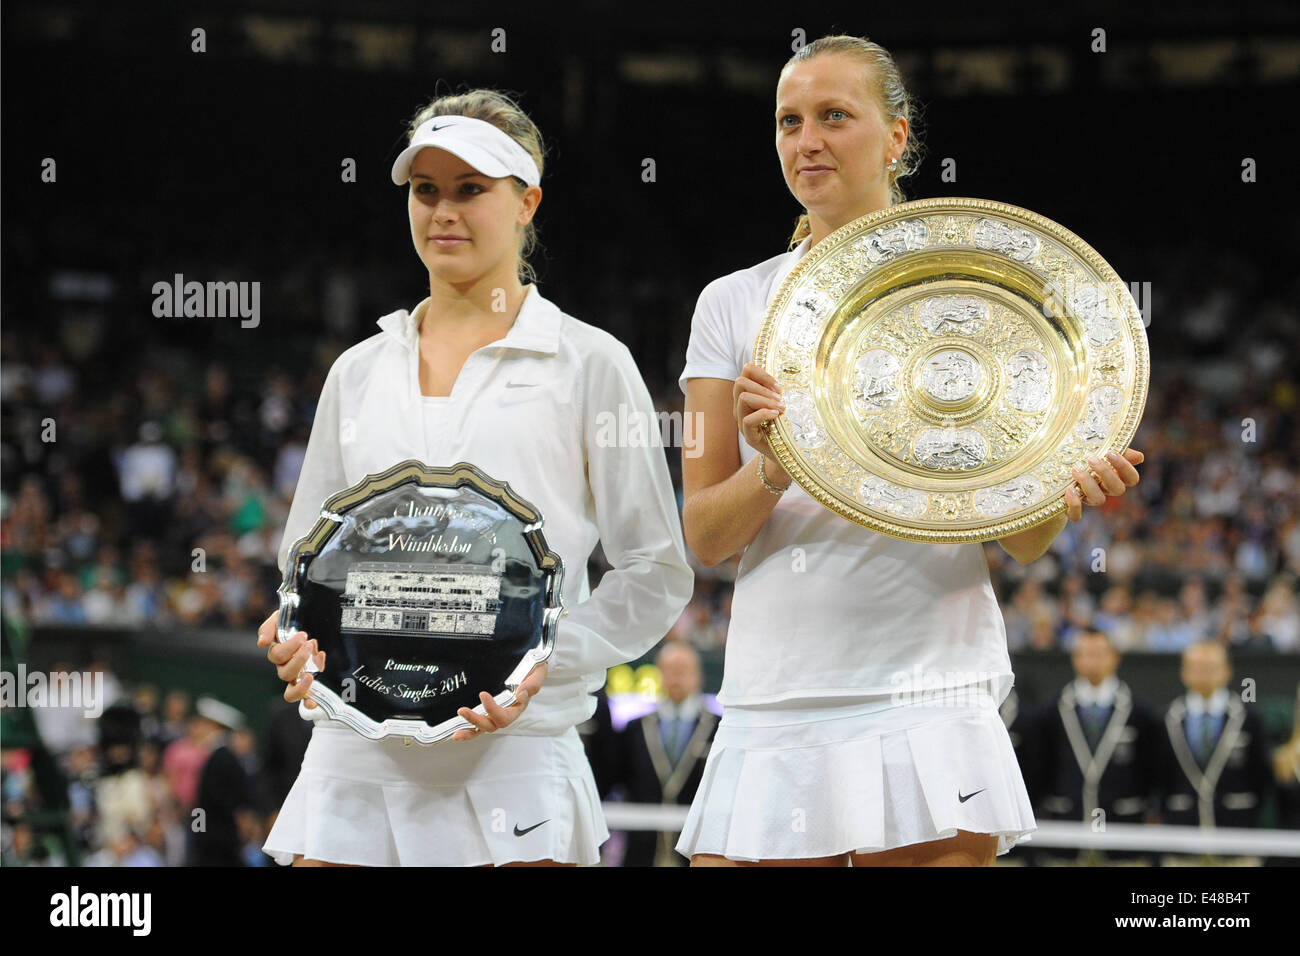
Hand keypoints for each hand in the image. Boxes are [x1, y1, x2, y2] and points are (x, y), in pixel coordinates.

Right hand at [257, 609, 325, 707]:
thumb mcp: (280, 618)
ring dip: (301, 684)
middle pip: (285, 673)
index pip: (277, 656)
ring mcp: (298, 678)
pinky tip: (314, 701)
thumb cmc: (296, 622)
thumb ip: (268, 628)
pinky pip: (304, 700)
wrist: (317, 622)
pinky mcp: (311, 684)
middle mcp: (286, 668)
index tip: (303, 635)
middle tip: (310, 644)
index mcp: (279, 654)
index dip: (289, 647)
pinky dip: (307, 702)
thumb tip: (262, 644)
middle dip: (299, 659)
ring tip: (311, 672)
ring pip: (291, 691)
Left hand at [452, 661, 547, 741]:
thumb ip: (532, 684)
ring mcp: (498, 713)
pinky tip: (457, 733)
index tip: (483, 694)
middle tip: (462, 711)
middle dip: (476, 720)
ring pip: (485, 728)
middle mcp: (508, 712)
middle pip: (493, 725)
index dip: (493, 709)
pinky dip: (469, 731)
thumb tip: (521, 693)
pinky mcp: (489, 711)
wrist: (532, 666)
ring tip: (456, 732)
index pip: (506, 715)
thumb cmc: (534, 669)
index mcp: (519, 706)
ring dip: (470, 729)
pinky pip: (479, 725)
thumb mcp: (538, 672)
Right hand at [734, 362, 789, 483]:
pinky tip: (776, 415)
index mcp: (748, 395)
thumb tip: (787, 370)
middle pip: (740, 382)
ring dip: (765, 400)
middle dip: (763, 386)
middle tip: (780, 397)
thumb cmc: (786, 425)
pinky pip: (748, 420)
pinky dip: (763, 414)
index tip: (778, 385)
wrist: (787, 453)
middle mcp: (740, 407)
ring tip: (781, 407)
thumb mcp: (781, 402)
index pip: (746, 371)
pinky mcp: (749, 436)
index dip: (761, 372)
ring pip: (743, 398)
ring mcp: (742, 422)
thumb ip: (777, 389)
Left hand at [1064, 448, 1143, 521]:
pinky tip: (1069, 489)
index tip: (1110, 453)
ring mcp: (1089, 500)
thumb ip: (1117, 450)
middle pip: (1118, 489)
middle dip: (1106, 473)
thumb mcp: (1098, 449)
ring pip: (1099, 500)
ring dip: (1089, 485)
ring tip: (1076, 470)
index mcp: (1114, 477)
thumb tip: (1139, 457)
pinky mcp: (1072, 509)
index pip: (1132, 478)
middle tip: (1091, 460)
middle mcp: (1105, 490)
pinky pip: (1076, 515)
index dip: (1125, 467)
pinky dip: (1074, 504)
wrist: (1055, 473)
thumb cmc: (1081, 457)